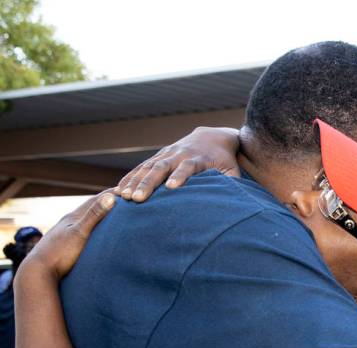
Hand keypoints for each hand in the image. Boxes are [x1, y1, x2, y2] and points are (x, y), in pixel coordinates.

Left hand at [19, 192, 114, 281]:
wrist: (39, 272)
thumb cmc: (60, 253)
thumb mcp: (80, 233)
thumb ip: (94, 216)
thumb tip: (111, 197)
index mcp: (73, 217)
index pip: (95, 200)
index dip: (111, 193)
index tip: (126, 189)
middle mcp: (69, 223)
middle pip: (91, 208)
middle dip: (107, 203)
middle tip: (123, 199)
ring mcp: (67, 234)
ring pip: (87, 221)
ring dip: (100, 216)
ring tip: (113, 215)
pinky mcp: (66, 245)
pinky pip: (84, 232)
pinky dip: (94, 229)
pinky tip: (96, 234)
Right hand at [115, 127, 240, 201]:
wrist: (212, 137)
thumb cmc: (224, 160)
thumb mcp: (232, 170)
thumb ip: (232, 183)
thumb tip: (237, 199)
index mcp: (198, 159)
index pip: (187, 167)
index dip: (181, 176)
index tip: (172, 187)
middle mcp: (180, 154)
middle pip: (162, 167)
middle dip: (149, 183)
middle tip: (138, 199)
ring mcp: (167, 154)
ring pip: (147, 167)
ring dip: (134, 181)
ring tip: (123, 197)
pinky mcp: (159, 157)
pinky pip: (140, 167)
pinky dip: (129, 178)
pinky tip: (118, 191)